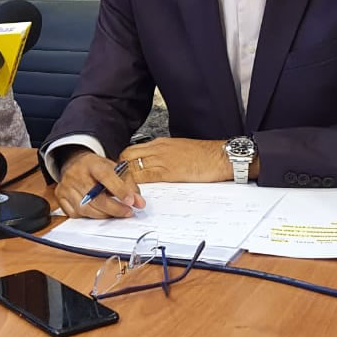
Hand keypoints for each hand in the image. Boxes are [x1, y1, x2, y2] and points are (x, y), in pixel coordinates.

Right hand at [53, 149, 145, 218]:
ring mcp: (66, 186)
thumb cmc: (97, 168)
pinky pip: (76, 214)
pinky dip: (89, 216)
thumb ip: (129, 185)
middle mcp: (76, 174)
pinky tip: (97, 211)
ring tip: (114, 212)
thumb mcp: (115, 169)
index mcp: (92, 163)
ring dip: (104, 215)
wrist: (75, 163)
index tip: (131, 201)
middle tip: (127, 212)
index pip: (105, 176)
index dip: (119, 190)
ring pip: (86, 209)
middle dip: (115, 209)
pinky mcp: (60, 196)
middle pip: (95, 198)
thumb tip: (139, 202)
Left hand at [119, 138, 233, 182]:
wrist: (220, 156)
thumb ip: (164, 156)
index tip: (120, 173)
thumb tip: (153, 167)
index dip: (123, 162)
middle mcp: (157, 148)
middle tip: (116, 183)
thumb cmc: (204, 155)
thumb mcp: (179, 150)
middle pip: (127, 156)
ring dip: (124, 179)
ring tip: (121, 190)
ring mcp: (162, 159)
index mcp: (160, 143)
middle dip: (118, 169)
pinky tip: (134, 193)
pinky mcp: (169, 171)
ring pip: (132, 166)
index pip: (132, 150)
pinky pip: (146, 177)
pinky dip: (136, 185)